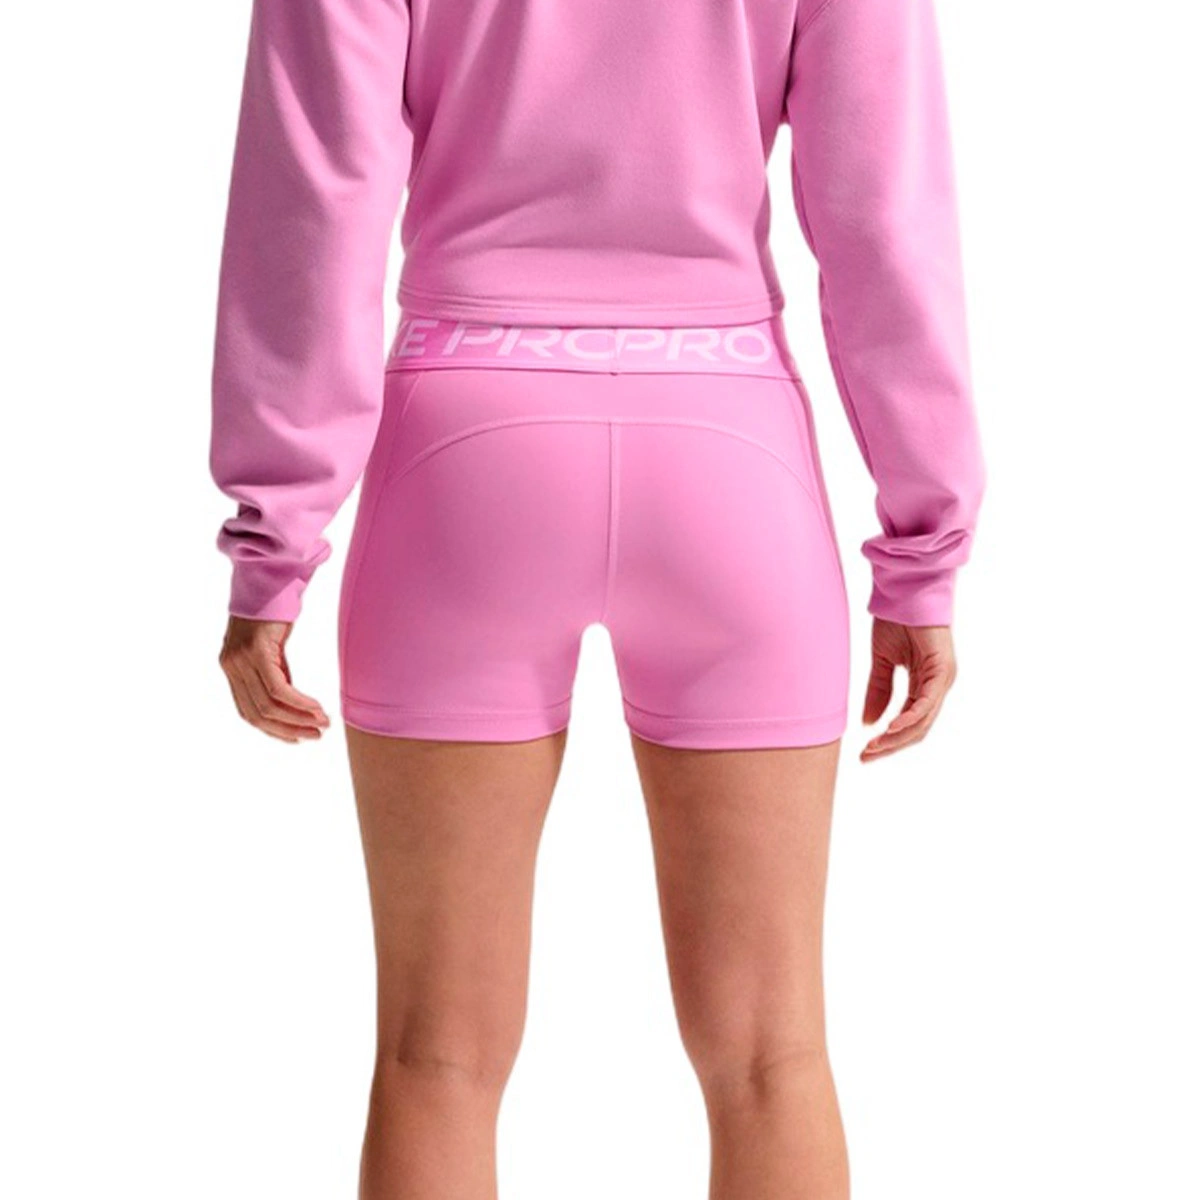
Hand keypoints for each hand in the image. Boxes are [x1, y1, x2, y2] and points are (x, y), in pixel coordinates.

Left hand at [218, 616, 331, 742]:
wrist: (269, 576)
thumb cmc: (273, 608)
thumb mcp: (272, 647)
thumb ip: (276, 672)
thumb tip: (290, 700)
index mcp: (232, 668)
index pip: (247, 712)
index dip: (272, 730)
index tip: (296, 738)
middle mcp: (232, 667)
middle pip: (258, 714)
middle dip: (289, 730)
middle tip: (315, 735)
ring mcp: (241, 660)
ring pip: (269, 706)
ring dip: (299, 719)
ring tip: (322, 724)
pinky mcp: (257, 652)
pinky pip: (278, 689)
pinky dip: (300, 703)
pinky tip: (316, 708)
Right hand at [860, 619, 956, 761]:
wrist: (905, 590)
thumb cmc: (897, 619)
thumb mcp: (881, 661)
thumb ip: (877, 691)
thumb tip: (868, 723)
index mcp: (924, 685)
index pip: (907, 723)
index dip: (886, 740)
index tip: (863, 752)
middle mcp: (937, 686)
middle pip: (916, 729)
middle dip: (890, 746)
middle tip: (865, 757)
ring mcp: (943, 680)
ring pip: (922, 722)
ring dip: (897, 738)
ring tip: (873, 747)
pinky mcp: (942, 671)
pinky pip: (926, 703)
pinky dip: (910, 718)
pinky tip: (890, 728)